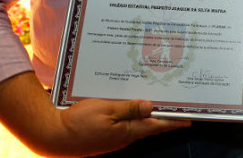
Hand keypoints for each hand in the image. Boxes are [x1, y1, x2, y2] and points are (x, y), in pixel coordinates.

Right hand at [48, 99, 189, 156]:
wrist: (52, 136)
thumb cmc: (77, 122)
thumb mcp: (104, 110)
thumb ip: (128, 108)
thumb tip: (150, 106)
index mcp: (127, 130)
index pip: (156, 125)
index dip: (173, 121)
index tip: (189, 118)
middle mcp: (124, 136)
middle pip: (150, 126)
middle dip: (165, 117)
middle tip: (180, 109)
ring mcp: (115, 137)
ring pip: (138, 125)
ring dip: (150, 116)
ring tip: (162, 106)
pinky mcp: (106, 135)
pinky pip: (125, 125)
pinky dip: (134, 117)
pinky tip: (135, 109)